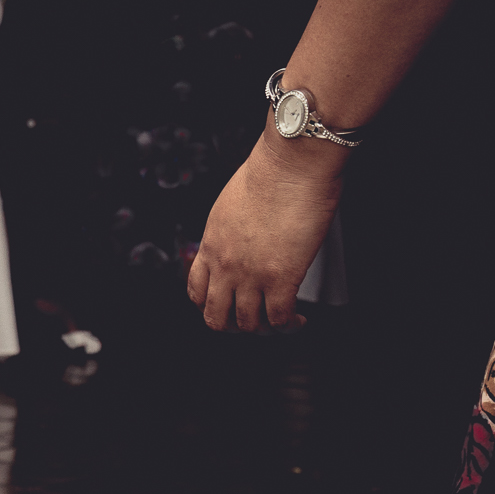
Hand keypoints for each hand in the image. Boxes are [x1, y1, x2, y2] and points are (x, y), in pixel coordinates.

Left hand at [186, 130, 343, 332]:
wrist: (290, 165)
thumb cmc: (269, 174)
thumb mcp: (230, 206)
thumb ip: (231, 231)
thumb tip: (244, 239)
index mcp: (211, 245)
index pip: (196, 291)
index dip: (209, 305)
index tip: (224, 306)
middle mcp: (225, 264)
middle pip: (216, 317)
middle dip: (234, 326)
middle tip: (250, 323)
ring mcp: (251, 274)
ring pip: (248, 324)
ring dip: (264, 329)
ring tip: (279, 322)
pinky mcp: (281, 278)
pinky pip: (279, 318)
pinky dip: (289, 324)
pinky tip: (298, 319)